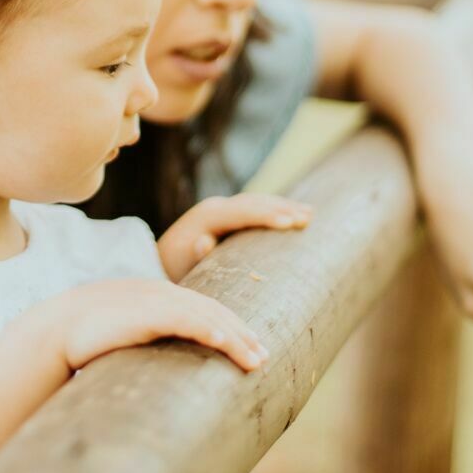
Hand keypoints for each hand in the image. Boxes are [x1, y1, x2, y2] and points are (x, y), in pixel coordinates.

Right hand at [33, 279, 266, 372]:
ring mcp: (154, 300)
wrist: (54, 330)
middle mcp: (161, 293)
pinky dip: (206, 328)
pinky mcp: (145, 313)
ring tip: (255, 359)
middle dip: (242, 333)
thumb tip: (162, 376)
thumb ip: (149, 345)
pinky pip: (183, 318)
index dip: (230, 326)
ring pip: (206, 315)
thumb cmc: (87, 341)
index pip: (204, 308)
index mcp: (157, 297)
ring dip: (234, 337)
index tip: (250, 346)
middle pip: (213, 309)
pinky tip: (223, 340)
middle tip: (264, 357)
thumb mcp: (127, 338)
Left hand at [156, 193, 312, 280]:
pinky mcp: (228, 216)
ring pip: (258, 202)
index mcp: (206, 218)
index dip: (267, 216)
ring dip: (284, 206)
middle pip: (254, 203)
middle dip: (282, 208)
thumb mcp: (182, 266)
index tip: (291, 222)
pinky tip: (295, 215)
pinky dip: (277, 209)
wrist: (162, 262)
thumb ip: (193, 255)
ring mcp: (222, 209)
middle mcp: (215, 208)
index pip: (242, 212)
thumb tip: (203, 241)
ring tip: (310, 215)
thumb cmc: (174, 271)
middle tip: (308, 218)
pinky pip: (256, 208)